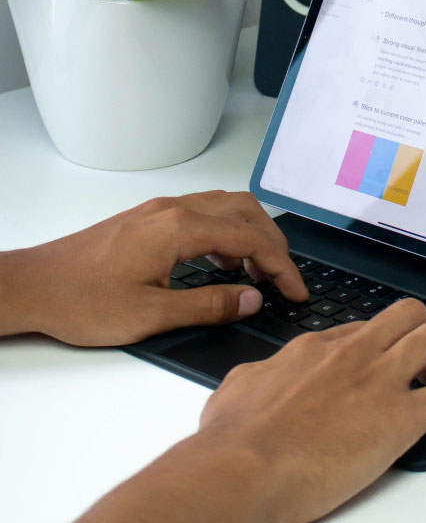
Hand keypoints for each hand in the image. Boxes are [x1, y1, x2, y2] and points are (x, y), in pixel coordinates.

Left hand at [3, 191, 306, 345]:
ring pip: (225, 207)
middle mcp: (173, 210)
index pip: (250, 239)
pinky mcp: (148, 218)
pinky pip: (203, 213)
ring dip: (251, 235)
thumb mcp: (151, 315)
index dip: (281, 266)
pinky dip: (226, 232)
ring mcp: (159, 210)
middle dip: (274, 244)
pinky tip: (222, 264)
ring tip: (259, 274)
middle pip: (246, 212)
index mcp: (179, 229)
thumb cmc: (80, 301)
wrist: (33, 286)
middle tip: (286, 280)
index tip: (296, 291)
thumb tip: (250, 299)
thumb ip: (208, 305)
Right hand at [199, 297, 425, 522]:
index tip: (383, 360)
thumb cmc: (232, 442)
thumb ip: (257, 377)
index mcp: (315, 349)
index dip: (379, 344)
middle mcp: (352, 355)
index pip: (361, 330)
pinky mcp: (401, 418)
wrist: (242, 470)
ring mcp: (379, 381)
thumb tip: (258, 379)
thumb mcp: (236, 389)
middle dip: (424, 331)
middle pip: (407, 315)